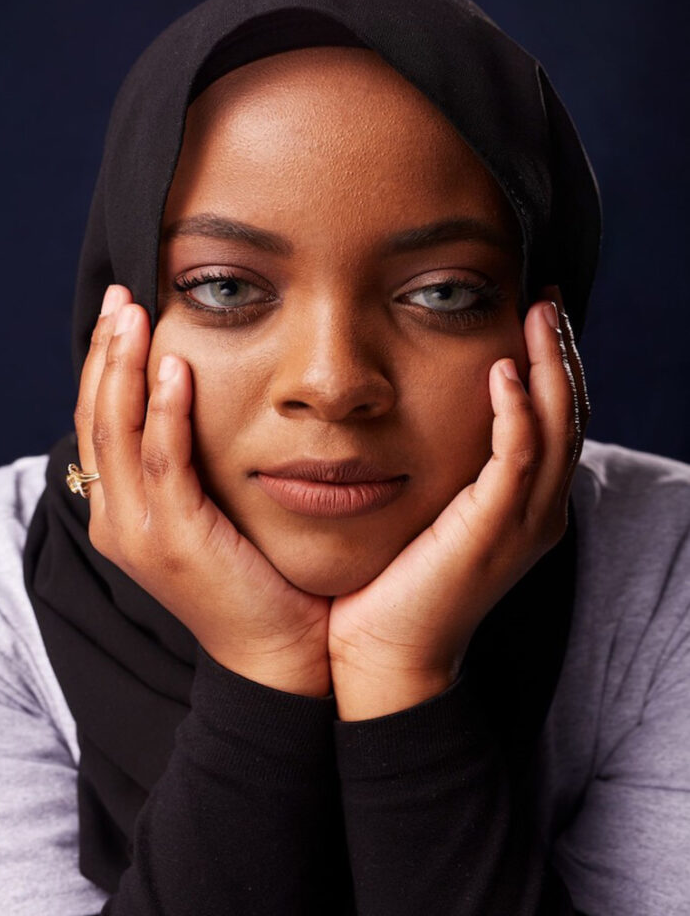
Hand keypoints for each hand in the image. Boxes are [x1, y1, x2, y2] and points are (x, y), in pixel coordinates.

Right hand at [74, 284, 330, 696]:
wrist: (282, 654)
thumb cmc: (259, 576)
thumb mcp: (213, 512)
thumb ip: (194, 465)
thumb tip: (197, 403)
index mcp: (121, 511)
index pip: (100, 422)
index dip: (106, 363)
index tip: (122, 311)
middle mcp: (116, 520)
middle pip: (96, 417)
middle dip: (106, 351)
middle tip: (120, 294)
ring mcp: (138, 533)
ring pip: (116, 432)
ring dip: (123, 366)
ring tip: (134, 312)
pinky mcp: (174, 540)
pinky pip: (162, 463)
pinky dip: (164, 412)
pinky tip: (174, 367)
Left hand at [328, 286, 589, 718]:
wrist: (383, 655)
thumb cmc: (393, 583)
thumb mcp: (428, 511)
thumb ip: (444, 467)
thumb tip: (419, 415)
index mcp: (525, 505)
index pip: (557, 420)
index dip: (553, 366)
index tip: (536, 315)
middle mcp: (538, 511)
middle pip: (571, 415)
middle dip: (562, 353)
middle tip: (548, 299)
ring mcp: (522, 523)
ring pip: (557, 428)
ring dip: (550, 366)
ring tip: (539, 314)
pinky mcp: (493, 530)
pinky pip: (517, 458)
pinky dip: (517, 411)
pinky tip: (503, 370)